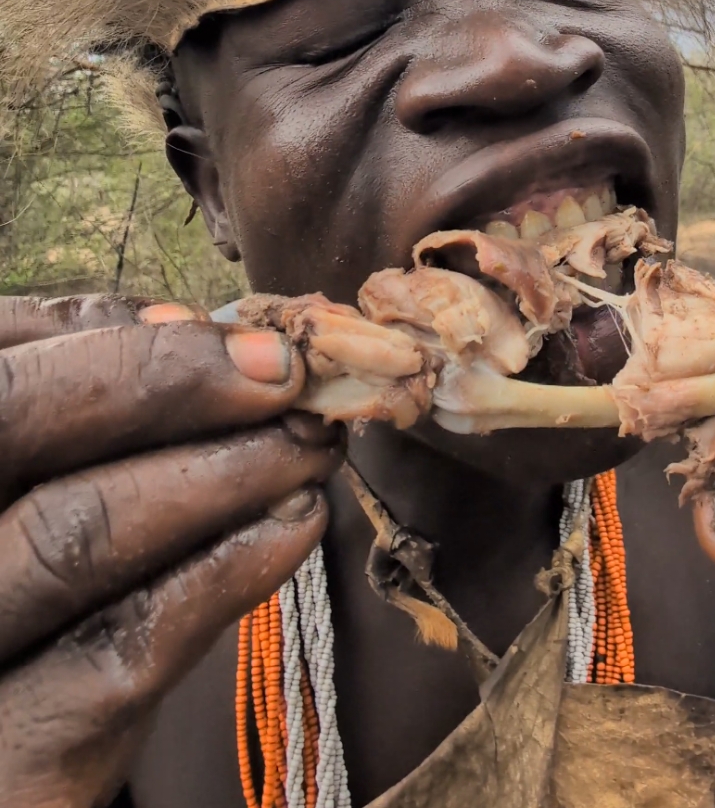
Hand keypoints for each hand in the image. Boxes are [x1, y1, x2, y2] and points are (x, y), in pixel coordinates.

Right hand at [0, 295, 341, 807]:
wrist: (7, 767)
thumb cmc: (21, 604)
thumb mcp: (24, 495)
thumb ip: (68, 401)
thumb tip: (174, 326)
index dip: (108, 340)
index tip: (235, 337)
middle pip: (14, 424)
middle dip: (166, 381)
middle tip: (286, 371)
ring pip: (76, 532)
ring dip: (220, 470)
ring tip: (308, 444)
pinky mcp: (7, 762)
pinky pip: (123, 646)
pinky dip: (225, 572)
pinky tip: (292, 526)